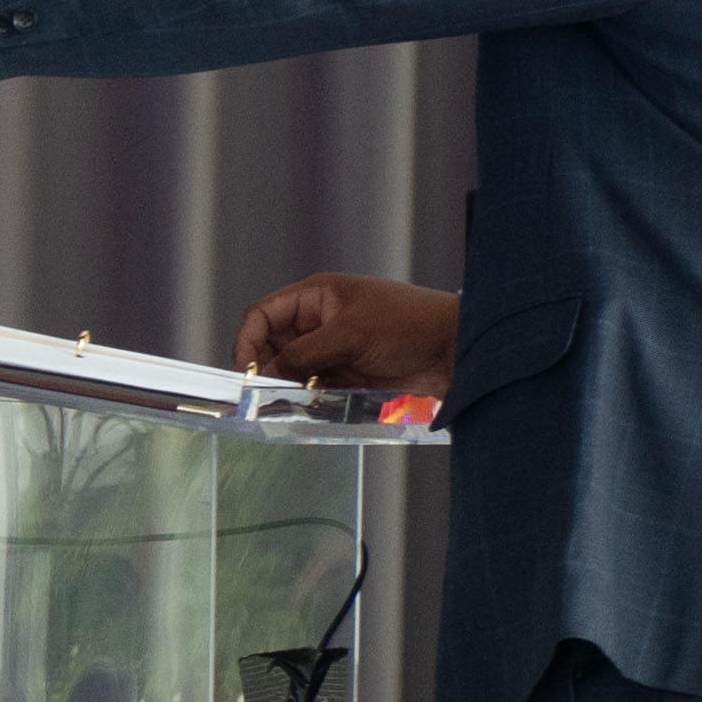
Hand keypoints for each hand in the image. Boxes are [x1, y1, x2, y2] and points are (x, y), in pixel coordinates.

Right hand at [232, 272, 458, 390]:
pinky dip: (308, 398)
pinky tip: (312, 405)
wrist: (455, 349)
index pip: (263, 315)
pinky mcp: (346, 372)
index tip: (246, 371)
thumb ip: (305, 354)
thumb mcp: (351, 334)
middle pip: (272, 345)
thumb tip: (268, 373)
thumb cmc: (411, 323)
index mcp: (317, 296)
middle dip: (266, 368)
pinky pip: (314, 387)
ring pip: (291, 370)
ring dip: (288, 386)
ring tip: (291, 401)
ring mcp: (333, 348)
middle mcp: (320, 320)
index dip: (248, 341)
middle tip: (265, 392)